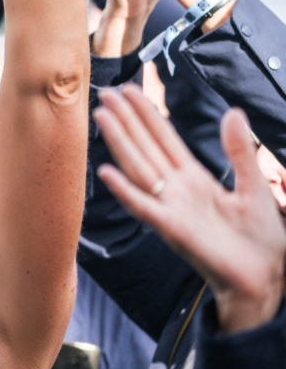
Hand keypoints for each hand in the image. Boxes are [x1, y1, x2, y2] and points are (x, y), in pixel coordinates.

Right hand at [95, 86, 285, 334]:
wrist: (267, 277)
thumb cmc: (260, 239)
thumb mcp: (254, 186)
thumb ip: (239, 151)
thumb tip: (233, 112)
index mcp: (195, 179)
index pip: (164, 139)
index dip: (147, 114)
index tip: (129, 91)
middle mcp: (177, 190)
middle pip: (145, 148)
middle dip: (126, 120)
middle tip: (105, 94)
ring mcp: (172, 208)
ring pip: (140, 169)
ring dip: (120, 143)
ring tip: (102, 117)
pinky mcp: (174, 230)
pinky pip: (145, 208)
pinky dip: (126, 191)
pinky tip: (108, 173)